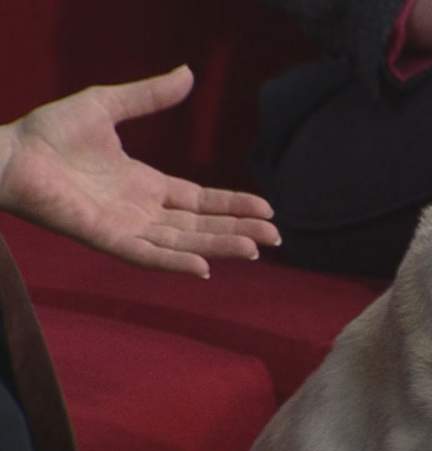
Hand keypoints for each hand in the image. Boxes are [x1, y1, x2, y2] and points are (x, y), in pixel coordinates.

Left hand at [0, 66, 279, 278]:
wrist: (9, 152)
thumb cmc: (49, 131)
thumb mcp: (109, 105)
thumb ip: (150, 96)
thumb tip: (189, 74)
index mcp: (146, 186)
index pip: (200, 202)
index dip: (234, 206)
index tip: (267, 210)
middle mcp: (141, 212)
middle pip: (201, 226)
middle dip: (240, 231)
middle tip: (276, 237)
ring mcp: (125, 228)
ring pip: (183, 242)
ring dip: (219, 246)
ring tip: (255, 248)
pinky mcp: (104, 238)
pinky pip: (145, 255)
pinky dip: (174, 262)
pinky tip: (204, 266)